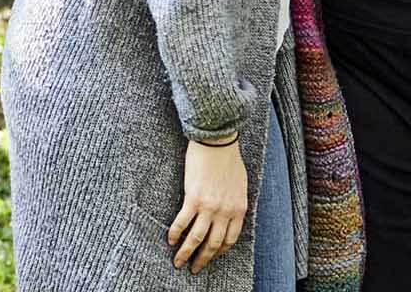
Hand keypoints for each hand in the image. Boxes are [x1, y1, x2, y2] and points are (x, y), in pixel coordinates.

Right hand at [166, 133, 247, 272]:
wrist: (217, 142)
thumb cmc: (229, 159)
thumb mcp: (240, 186)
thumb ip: (235, 203)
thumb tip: (228, 214)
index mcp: (239, 209)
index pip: (229, 240)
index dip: (219, 252)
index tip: (211, 257)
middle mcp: (225, 212)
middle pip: (213, 244)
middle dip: (203, 259)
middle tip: (194, 268)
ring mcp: (209, 207)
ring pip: (197, 238)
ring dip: (187, 253)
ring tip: (178, 262)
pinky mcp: (193, 198)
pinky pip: (183, 222)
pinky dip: (175, 233)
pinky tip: (170, 240)